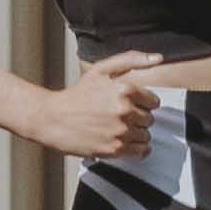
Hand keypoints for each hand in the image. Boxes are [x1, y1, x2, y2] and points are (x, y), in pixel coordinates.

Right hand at [23, 51, 187, 163]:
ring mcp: (120, 131)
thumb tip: (157, 59)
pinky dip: (137, 148)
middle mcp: (125, 111)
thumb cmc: (76, 95)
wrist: (53, 118)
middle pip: (149, 119)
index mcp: (125, 90)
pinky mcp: (115, 149)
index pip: (153, 102)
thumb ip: (131, 60)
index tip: (132, 104)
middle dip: (138, 118)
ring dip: (137, 132)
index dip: (143, 103)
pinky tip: (126, 141)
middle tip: (122, 116)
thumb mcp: (101, 70)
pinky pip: (140, 151)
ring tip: (120, 128)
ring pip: (146, 135)